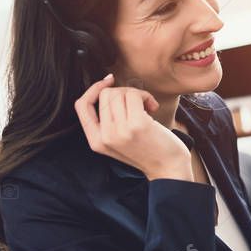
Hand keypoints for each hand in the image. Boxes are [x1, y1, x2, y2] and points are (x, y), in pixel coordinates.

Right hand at [75, 74, 192, 180]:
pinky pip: (134, 95)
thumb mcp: (118, 140)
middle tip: (138, 103)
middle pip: (105, 95)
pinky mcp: (136, 125)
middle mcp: (104, 137)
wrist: (169, 168)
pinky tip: (153, 107)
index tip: (108, 81)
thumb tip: (107, 87)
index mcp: (96, 142)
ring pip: (119, 93)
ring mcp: (119, 131)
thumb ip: (108, 121)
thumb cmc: (148, 150)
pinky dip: (145, 95)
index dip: (93, 89)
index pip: (81, 106)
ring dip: (136, 94)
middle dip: (124, 92)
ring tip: (147, 107)